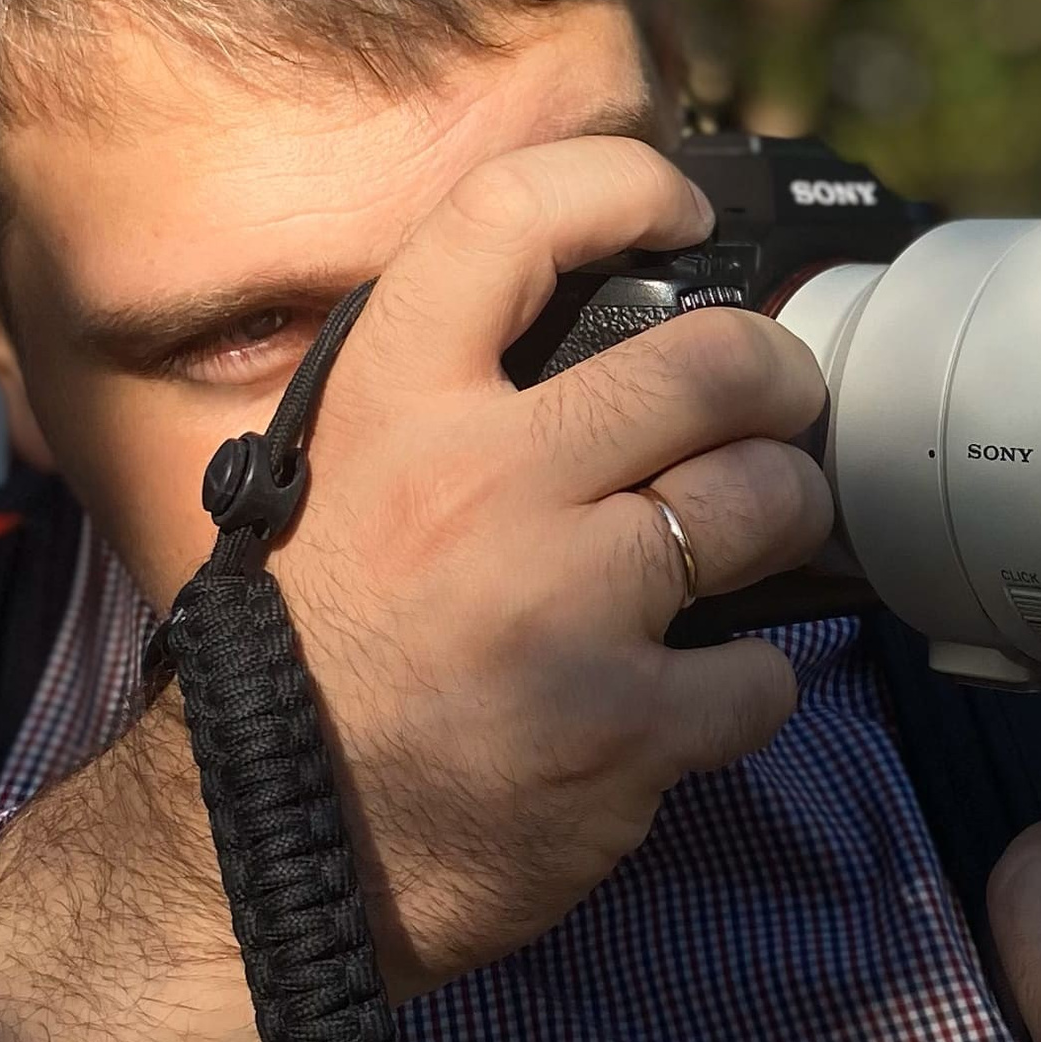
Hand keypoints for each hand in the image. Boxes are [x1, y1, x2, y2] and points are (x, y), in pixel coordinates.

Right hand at [248, 133, 833, 996]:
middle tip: (785, 401)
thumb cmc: (303, 665)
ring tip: (758, 538)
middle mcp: (481, 486)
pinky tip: (706, 692)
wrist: (252, 859)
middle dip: (780, 376)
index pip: (510, 218)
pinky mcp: (619, 730)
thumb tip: (592, 341)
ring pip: (763, 506)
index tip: (674, 205)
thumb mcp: (325, 490)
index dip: (621, 181)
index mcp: (391, 409)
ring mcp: (560, 609)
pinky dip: (754, 685)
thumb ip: (442, 408)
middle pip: (710, 364)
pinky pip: (763, 676)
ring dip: (788, 517)